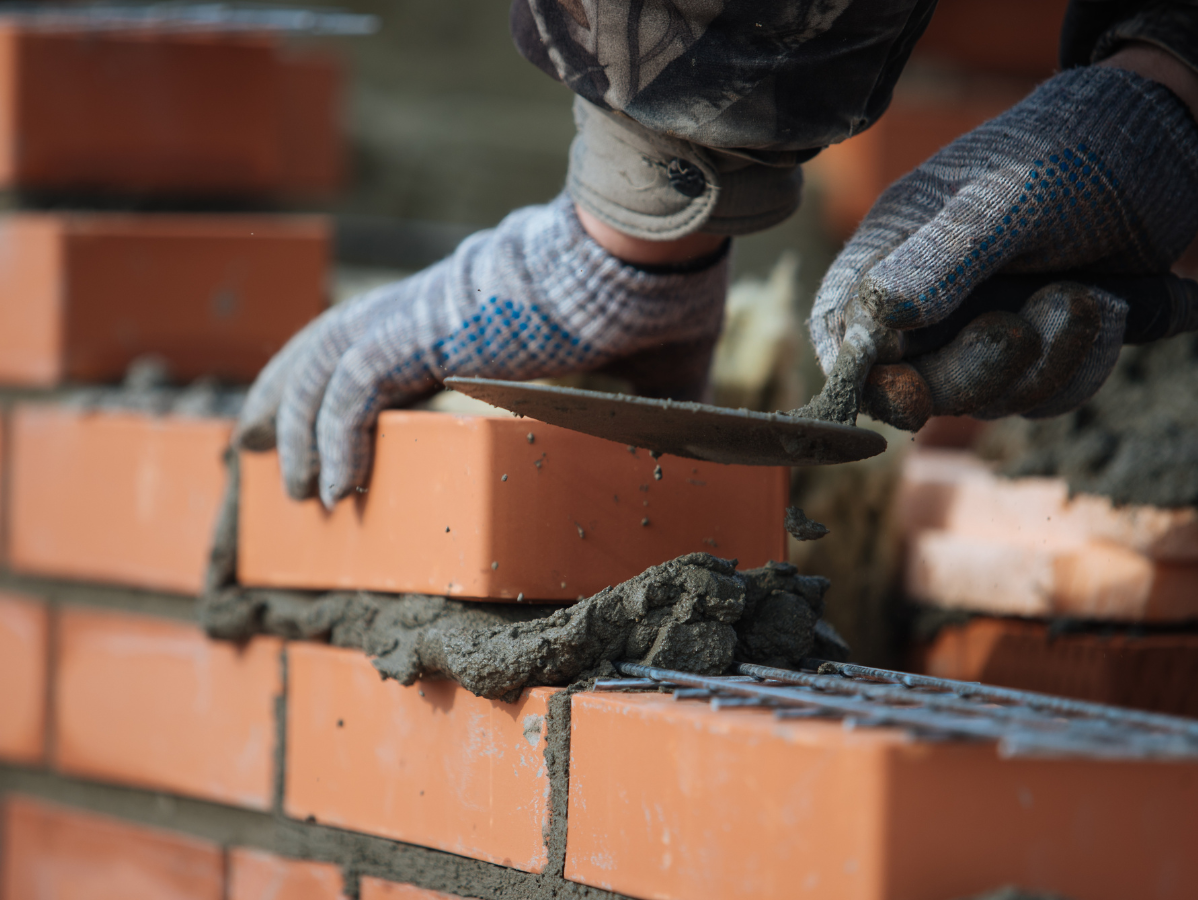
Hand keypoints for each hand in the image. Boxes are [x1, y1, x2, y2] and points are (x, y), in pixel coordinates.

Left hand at [235, 195, 728, 507]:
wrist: (650, 257)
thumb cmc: (652, 300)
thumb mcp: (640, 370)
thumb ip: (639, 404)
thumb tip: (689, 436)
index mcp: (468, 311)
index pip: (376, 340)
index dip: (335, 380)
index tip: (323, 429)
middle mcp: (432, 307)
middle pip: (328, 344)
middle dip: (285, 398)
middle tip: (253, 445)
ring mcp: (426, 315)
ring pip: (326, 363)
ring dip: (298, 429)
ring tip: (294, 492)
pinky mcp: (430, 331)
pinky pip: (356, 389)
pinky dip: (335, 437)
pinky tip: (335, 490)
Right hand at [810, 62, 1197, 429]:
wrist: (1170, 147)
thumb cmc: (1074, 152)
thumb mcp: (1008, 198)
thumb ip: (944, 256)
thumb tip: (877, 317)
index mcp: (892, 250)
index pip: (840, 325)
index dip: (860, 374)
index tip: (907, 394)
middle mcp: (927, 299)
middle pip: (913, 383)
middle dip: (971, 371)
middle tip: (1019, 330)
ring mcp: (981, 328)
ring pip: (986, 398)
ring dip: (1044, 363)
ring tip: (1085, 297)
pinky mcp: (1038, 350)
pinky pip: (1042, 396)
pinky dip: (1080, 366)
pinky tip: (1110, 310)